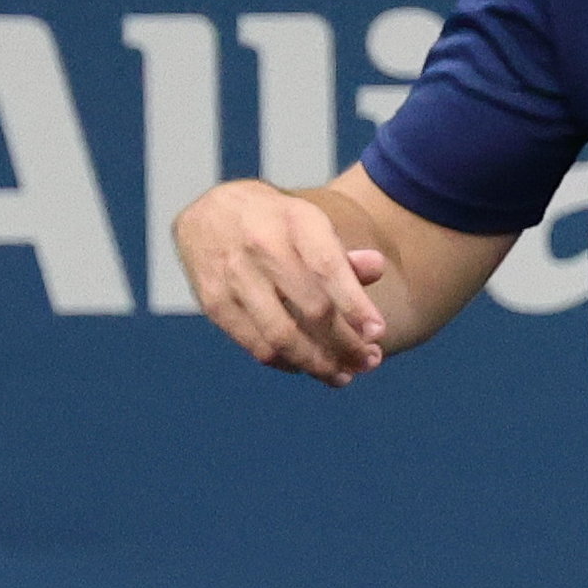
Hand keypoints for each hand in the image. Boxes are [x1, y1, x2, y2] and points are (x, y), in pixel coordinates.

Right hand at [173, 180, 393, 382]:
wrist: (209, 211)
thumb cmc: (276, 223)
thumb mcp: (311, 223)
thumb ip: (343, 254)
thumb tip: (376, 268)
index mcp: (295, 221)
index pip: (328, 268)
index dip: (355, 305)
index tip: (378, 333)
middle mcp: (262, 246)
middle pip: (311, 309)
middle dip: (345, 344)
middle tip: (369, 362)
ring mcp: (233, 276)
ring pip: (281, 336)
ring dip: (318, 364)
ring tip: (342, 375)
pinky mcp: (213, 302)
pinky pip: (256, 345)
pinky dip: (286, 363)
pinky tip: (306, 366)